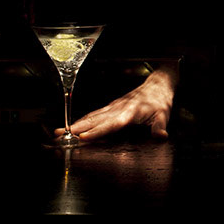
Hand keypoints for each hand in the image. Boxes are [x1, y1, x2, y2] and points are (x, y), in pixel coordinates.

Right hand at [57, 66, 177, 140]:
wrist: (158, 85)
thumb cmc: (160, 101)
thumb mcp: (163, 115)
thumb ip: (159, 127)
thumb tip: (161, 136)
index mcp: (130, 113)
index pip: (111, 124)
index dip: (97, 131)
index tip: (83, 137)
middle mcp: (118, 109)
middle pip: (95, 120)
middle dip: (77, 129)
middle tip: (60, 137)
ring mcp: (113, 107)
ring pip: (92, 116)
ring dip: (76, 125)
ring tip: (60, 132)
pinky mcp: (112, 107)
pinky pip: (95, 114)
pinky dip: (82, 120)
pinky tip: (73, 127)